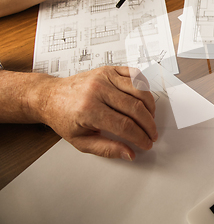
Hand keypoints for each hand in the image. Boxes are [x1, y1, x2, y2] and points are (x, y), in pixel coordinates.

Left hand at [31, 67, 156, 160]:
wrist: (51, 96)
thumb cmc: (64, 117)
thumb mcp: (81, 141)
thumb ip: (107, 149)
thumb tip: (129, 153)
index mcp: (88, 109)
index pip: (124, 126)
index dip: (140, 137)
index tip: (146, 143)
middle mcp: (97, 90)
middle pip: (135, 108)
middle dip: (148, 125)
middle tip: (152, 134)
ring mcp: (104, 77)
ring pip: (139, 90)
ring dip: (150, 107)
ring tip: (150, 118)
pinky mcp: (109, 69)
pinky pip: (134, 75)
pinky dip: (144, 87)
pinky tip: (144, 100)